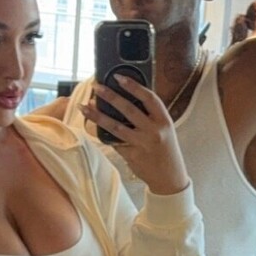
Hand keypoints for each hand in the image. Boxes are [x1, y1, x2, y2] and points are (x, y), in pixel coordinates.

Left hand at [82, 77, 188, 195]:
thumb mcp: (165, 129)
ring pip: (116, 126)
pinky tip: (93, 126)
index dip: (133, 86)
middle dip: (110, 96)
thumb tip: (128, 98)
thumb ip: (151, 116)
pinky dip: (103, 134)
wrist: (170, 177)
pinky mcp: (132, 156)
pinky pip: (115, 142)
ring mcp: (142, 144)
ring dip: (98, 115)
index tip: (118, 77)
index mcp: (164, 120)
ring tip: (85, 106)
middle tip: (96, 87)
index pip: (149, 98)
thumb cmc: (166, 150)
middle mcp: (153, 131)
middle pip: (128, 109)